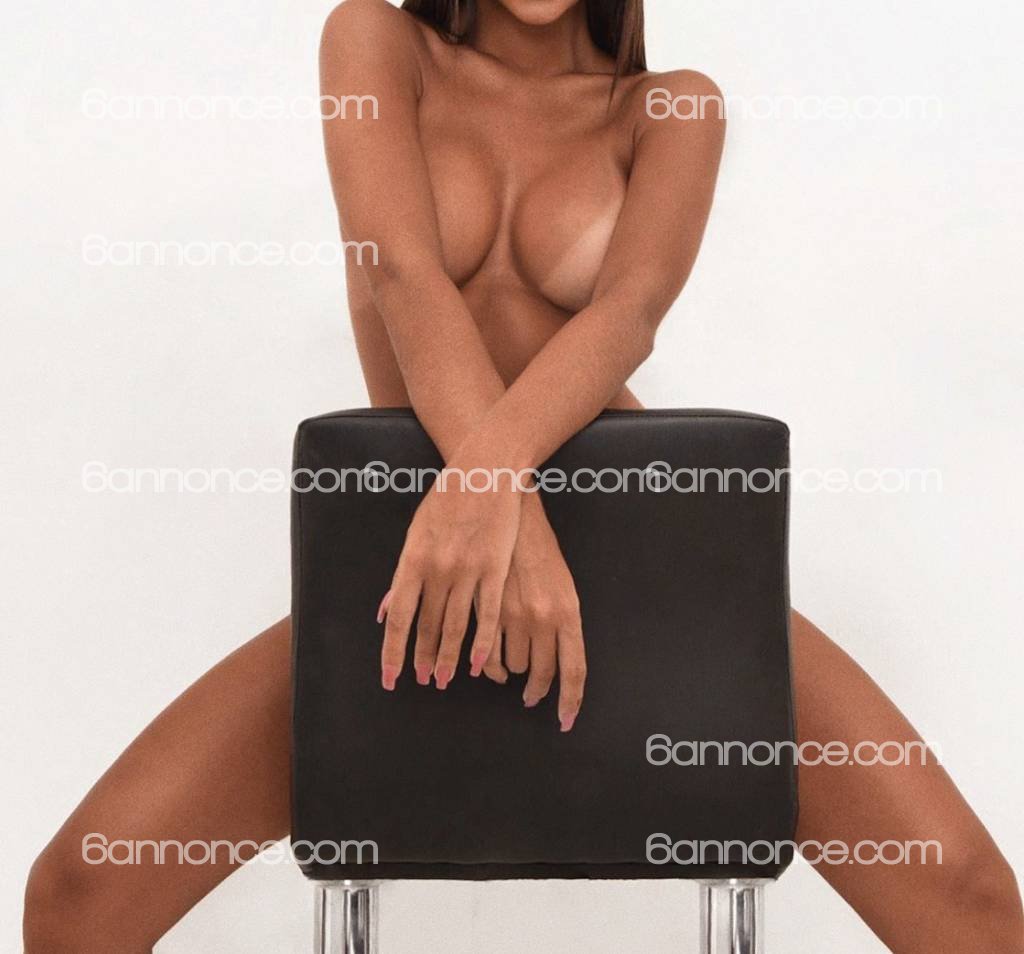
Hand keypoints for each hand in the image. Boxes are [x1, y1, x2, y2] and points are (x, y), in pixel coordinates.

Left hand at [379, 464, 520, 690]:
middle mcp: (438, 569)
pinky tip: (477, 663)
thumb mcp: (416, 533)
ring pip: (455, 626)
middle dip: (422, 659)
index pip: (399, 618)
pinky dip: (481, 642)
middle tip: (423, 682)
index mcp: (413, 561)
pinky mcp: (495, 568)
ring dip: (448, 657)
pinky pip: (487, 614)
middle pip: (426, 626)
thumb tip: (387, 610)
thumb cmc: (446, 498)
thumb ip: (404, 575)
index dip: (394, 652)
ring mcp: (468, 570)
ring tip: (444, 680)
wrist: (483, 470)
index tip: (391, 677)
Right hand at [482, 494, 586, 731]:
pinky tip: (491, 666)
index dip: (570, 700)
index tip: (566, 720)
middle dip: (538, 691)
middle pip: (542, 673)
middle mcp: (543, 619)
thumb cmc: (541, 552)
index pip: (574, 670)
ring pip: (514, 666)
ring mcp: (513, 616)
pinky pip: (489, 655)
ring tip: (511, 665)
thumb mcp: (563, 588)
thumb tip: (561, 664)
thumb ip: (563, 626)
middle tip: (533, 696)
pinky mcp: (487, 611)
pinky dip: (490, 666)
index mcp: (568, 613)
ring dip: (513, 671)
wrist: (513, 518)